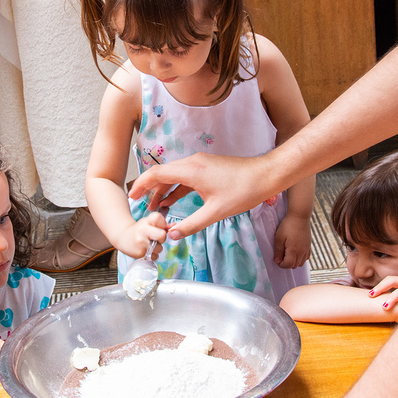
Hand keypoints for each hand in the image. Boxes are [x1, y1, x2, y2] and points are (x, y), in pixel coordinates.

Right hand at [114, 211, 168, 258]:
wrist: (123, 238)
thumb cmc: (140, 230)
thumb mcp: (149, 223)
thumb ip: (162, 224)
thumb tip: (174, 226)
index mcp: (146, 221)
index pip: (159, 218)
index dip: (162, 224)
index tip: (158, 227)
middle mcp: (142, 230)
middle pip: (162, 235)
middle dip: (162, 238)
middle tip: (155, 238)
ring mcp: (140, 242)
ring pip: (159, 248)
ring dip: (157, 248)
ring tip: (149, 244)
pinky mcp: (140, 253)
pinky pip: (154, 256)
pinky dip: (153, 255)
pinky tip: (146, 250)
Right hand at [129, 153, 274, 238]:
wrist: (266, 175)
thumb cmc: (243, 191)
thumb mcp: (215, 212)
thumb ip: (191, 224)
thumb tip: (172, 235)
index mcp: (191, 170)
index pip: (156, 174)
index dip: (141, 185)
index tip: (131, 197)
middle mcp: (192, 162)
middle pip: (162, 173)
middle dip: (149, 189)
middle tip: (139, 205)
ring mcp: (200, 163)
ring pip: (173, 175)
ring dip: (163, 190)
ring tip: (155, 208)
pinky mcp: (207, 167)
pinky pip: (185, 177)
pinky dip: (176, 188)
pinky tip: (172, 202)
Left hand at [273, 215, 310, 268]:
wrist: (300, 216)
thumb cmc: (288, 226)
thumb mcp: (279, 238)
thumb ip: (278, 251)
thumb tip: (277, 261)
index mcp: (294, 250)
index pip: (288, 265)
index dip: (281, 264)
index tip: (277, 259)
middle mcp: (302, 252)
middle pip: (294, 266)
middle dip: (286, 264)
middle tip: (281, 256)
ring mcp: (306, 249)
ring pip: (301, 263)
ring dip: (293, 262)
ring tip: (287, 254)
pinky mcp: (309, 246)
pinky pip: (306, 258)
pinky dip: (300, 258)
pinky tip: (295, 252)